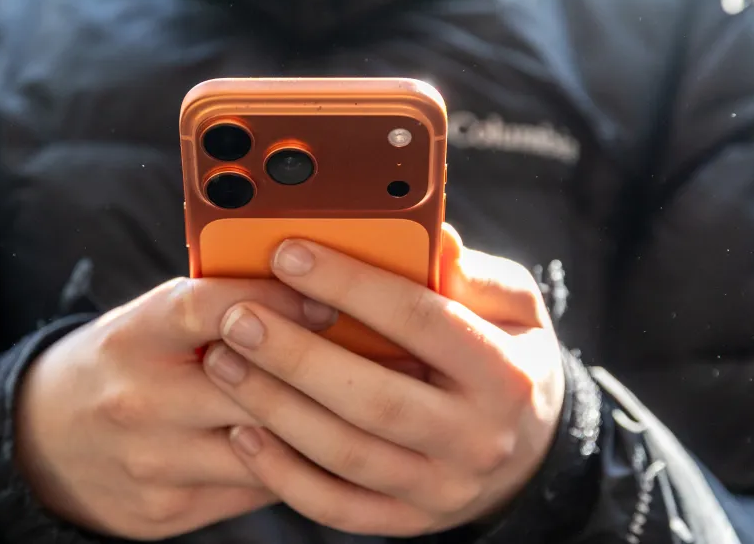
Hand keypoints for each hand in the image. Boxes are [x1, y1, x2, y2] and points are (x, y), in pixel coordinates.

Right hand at [14, 277, 337, 539]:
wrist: (45, 440)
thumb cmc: (121, 362)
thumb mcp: (150, 320)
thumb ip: (216, 307)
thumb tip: (311, 294)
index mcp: (135, 335)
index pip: (213, 308)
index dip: (278, 301)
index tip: (329, 299)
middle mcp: (140, 398)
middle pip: (250, 387)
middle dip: (319, 374)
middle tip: (380, 361)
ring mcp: (152, 461)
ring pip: (263, 446)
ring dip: (318, 426)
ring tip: (367, 407)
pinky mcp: (166, 509)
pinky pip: (253, 488)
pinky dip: (291, 465)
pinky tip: (322, 447)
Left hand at [203, 225, 565, 536]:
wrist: (530, 451)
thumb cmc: (508, 357)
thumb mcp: (514, 308)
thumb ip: (474, 274)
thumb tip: (434, 238)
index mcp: (504, 375)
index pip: (421, 321)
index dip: (351, 285)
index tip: (289, 253)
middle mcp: (476, 440)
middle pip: (374, 398)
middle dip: (296, 355)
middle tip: (237, 317)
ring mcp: (439, 489)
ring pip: (344, 455)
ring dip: (274, 408)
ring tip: (223, 361)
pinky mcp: (405, 520)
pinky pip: (334, 506)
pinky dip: (282, 473)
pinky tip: (242, 430)